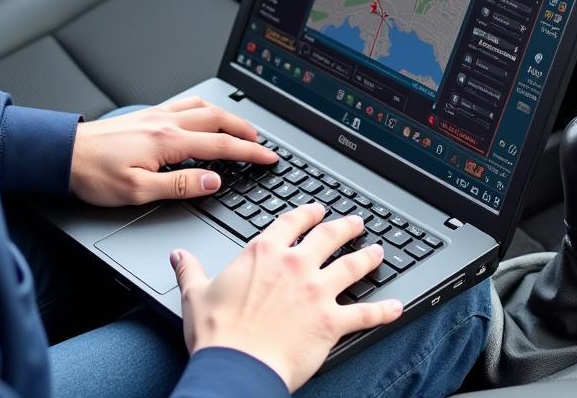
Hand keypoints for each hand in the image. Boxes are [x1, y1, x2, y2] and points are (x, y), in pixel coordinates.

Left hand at [70, 95, 276, 205]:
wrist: (63, 154)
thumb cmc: (94, 174)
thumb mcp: (138, 191)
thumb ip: (180, 185)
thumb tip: (213, 181)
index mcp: (168, 141)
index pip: (220, 145)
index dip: (249, 152)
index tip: (268, 158)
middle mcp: (165, 122)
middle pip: (217, 118)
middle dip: (245, 130)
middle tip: (263, 143)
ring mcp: (155, 115)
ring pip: (202, 107)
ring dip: (227, 115)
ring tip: (241, 127)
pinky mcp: (145, 114)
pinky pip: (184, 104)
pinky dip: (204, 108)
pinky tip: (204, 115)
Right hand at [172, 204, 403, 391]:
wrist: (235, 366)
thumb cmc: (216, 333)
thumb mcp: (195, 293)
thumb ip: (190, 270)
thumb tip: (178, 256)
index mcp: (263, 252)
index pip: (291, 222)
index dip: (306, 213)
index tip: (315, 209)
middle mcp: (294, 265)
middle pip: (328, 236)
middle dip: (345, 226)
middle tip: (356, 222)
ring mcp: (316, 291)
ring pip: (351, 266)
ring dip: (368, 257)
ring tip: (379, 251)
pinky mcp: (331, 321)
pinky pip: (366, 314)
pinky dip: (384, 310)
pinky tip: (397, 306)